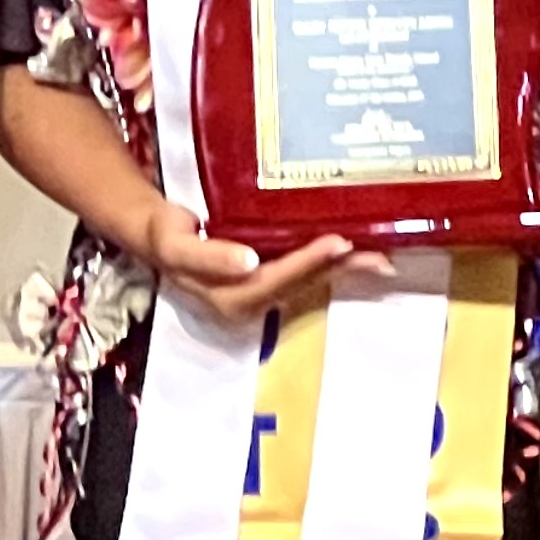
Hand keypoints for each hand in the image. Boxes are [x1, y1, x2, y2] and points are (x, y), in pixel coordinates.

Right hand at [135, 198, 395, 320]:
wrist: (158, 238)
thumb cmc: (167, 236)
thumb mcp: (177, 245)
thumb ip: (210, 257)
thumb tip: (250, 263)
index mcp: (228, 298)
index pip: (274, 280)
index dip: (307, 263)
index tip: (337, 244)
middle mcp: (250, 303)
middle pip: (300, 285)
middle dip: (338, 270)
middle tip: (375, 254)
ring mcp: (260, 294)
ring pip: (308, 283)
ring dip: (345, 272)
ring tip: (381, 260)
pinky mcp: (268, 281)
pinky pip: (305, 275)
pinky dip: (333, 266)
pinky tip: (358, 257)